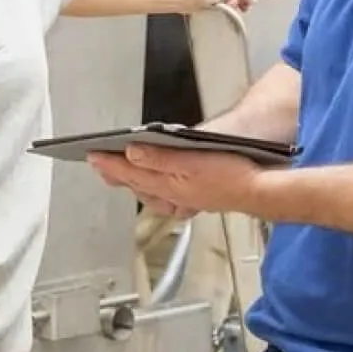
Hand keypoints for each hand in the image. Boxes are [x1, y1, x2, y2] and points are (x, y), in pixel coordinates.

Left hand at [88, 144, 260, 217]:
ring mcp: (185, 199)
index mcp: (168, 184)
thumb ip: (159, 157)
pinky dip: (156, 191)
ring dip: (133, 181)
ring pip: (150, 191)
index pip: (131, 171)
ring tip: (119, 172)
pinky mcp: (197, 197)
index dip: (109, 162)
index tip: (91, 154)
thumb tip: (131, 152)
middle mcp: (172, 195)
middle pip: (137, 183)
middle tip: (98, 162)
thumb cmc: (231, 174)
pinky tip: (158, 190)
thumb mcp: (191, 159)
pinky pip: (168, 197)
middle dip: (116, 172)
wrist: (261, 191)